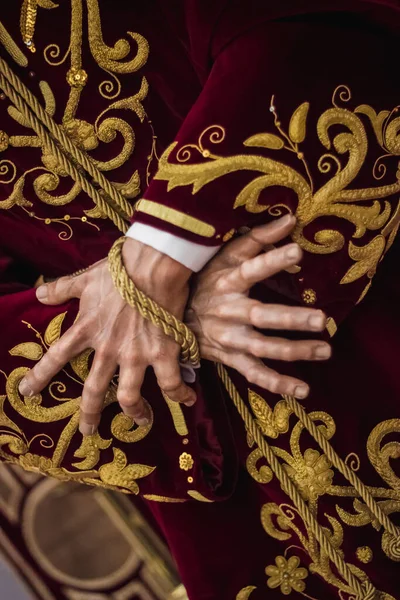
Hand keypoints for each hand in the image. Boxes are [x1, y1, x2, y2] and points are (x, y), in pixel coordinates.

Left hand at [18, 239, 194, 435]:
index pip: (56, 357)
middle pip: (94, 391)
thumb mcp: (84, 278)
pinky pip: (171, 383)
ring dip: (135, 413)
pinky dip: (181, 395)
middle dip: (90, 414)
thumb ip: (61, 288)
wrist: (153, 265)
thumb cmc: (119, 269)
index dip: (39, 376)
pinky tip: (188, 400)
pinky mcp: (163, 353)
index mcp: (87, 330)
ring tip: (140, 421)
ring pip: (130, 396)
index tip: (27, 392)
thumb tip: (38, 293)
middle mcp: (108, 349)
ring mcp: (136, 355)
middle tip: (89, 431)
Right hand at [185, 215, 330, 398]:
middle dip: (290, 318)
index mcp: (227, 282)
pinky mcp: (229, 357)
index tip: (297, 252)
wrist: (169, 317)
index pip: (251, 269)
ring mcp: (229, 338)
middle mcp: (229, 311)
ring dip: (294, 350)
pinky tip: (303, 389)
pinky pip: (254, 373)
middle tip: (321, 319)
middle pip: (261, 316)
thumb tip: (291, 219)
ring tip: (324, 350)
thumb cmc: (204, 281)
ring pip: (262, 347)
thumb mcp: (223, 257)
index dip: (272, 260)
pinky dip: (277, 383)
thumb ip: (257, 239)